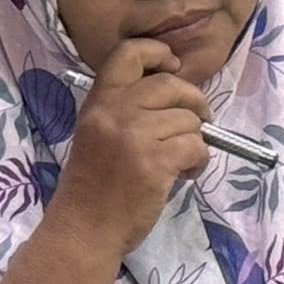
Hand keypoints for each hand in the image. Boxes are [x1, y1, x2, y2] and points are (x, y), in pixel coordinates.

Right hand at [47, 39, 209, 259]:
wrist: (84, 230)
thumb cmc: (93, 186)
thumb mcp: (98, 134)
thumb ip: (126, 109)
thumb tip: (177, 94)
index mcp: (98, 102)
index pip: (129, 52)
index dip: (158, 52)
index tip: (173, 67)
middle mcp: (114, 111)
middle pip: (170, 84)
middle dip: (194, 101)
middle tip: (199, 120)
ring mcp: (134, 136)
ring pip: (188, 119)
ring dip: (195, 140)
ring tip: (182, 161)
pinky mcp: (155, 162)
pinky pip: (196, 146)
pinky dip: (199, 160)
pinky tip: (186, 174)